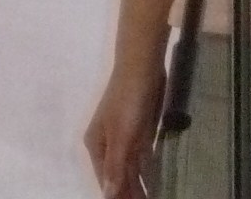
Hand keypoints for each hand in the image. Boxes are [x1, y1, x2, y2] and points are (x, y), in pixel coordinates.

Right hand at [83, 63, 162, 198]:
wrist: (142, 65)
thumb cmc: (128, 100)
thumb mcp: (121, 134)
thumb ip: (116, 165)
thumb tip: (108, 194)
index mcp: (98, 147)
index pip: (107, 180)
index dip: (117, 195)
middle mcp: (109, 145)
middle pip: (118, 176)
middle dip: (128, 192)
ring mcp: (125, 137)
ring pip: (130, 168)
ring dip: (138, 185)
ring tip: (149, 198)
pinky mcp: (141, 129)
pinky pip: (141, 156)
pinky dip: (145, 170)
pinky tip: (152, 181)